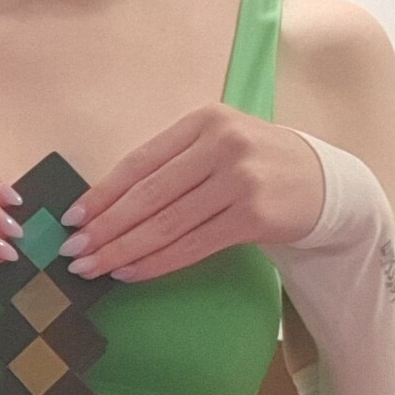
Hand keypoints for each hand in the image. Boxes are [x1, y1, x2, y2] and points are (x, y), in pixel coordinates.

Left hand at [56, 105, 326, 280]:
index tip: (71, 218)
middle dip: (104, 228)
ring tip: (93, 268)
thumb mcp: (217, 146)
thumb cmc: (257, 167)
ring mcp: (240, 179)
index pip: (139, 162)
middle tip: (72, 252)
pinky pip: (191, 245)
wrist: (323, 184)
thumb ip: (172, 164)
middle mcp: (222, 144)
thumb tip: (107, 205)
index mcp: (204, 121)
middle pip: (147, 195)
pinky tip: (131, 273)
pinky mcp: (253, 215)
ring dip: (123, 250)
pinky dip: (156, 262)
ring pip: (166, 224)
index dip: (102, 193)